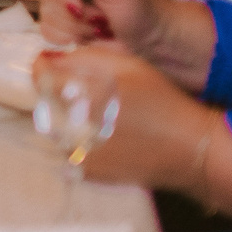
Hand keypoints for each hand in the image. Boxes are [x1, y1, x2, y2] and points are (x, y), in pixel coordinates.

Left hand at [34, 46, 231, 205]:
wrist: (191, 149)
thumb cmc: (162, 101)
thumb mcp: (127, 65)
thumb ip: (84, 58)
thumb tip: (51, 58)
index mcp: (83, 95)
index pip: (41, 77)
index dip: (42, 66)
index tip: (47, 62)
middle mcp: (75, 125)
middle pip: (45, 102)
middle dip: (55, 92)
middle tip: (77, 89)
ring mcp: (80, 152)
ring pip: (55, 128)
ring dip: (65, 118)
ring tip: (94, 115)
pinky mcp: (89, 172)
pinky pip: (69, 151)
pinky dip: (77, 142)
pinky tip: (101, 137)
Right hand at [40, 0, 167, 52]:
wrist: (152, 39)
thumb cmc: (142, 9)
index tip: (79, 7)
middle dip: (73, 13)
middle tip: (101, 18)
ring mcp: (64, 0)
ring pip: (47, 15)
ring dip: (76, 28)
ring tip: (100, 27)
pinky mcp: (62, 23)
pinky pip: (48, 32)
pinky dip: (70, 39)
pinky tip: (89, 36)